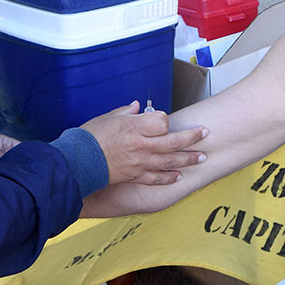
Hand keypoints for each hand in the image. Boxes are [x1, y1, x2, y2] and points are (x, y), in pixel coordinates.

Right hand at [80, 101, 207, 185]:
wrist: (78, 162)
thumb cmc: (90, 137)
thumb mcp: (107, 118)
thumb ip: (126, 112)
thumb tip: (137, 107)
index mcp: (134, 127)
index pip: (162, 121)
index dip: (164, 119)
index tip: (161, 119)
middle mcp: (141, 145)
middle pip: (173, 141)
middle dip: (192, 137)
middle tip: (206, 134)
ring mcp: (140, 162)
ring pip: (170, 161)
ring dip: (188, 159)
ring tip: (202, 157)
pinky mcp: (135, 176)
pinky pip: (157, 178)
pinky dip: (169, 178)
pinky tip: (180, 176)